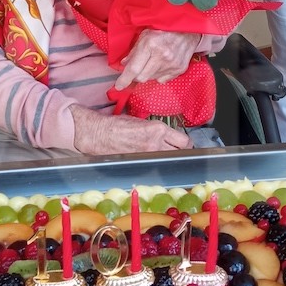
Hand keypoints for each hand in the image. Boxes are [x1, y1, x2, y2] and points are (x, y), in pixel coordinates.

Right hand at [70, 105, 191, 153]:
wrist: (100, 134)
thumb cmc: (118, 125)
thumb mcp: (142, 121)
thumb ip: (156, 130)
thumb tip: (167, 136)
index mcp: (157, 129)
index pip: (183, 141)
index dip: (185, 143)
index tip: (182, 143)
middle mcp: (156, 143)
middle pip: (180, 152)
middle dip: (180, 151)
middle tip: (177, 151)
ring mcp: (148, 155)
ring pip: (169, 159)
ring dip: (169, 157)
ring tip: (165, 155)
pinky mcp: (140, 162)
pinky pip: (155, 164)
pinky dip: (156, 162)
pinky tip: (152, 160)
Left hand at [114, 30, 199, 90]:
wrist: (188, 30)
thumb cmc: (164, 30)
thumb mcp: (145, 35)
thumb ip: (134, 51)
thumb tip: (124, 64)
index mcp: (150, 44)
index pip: (134, 68)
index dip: (124, 79)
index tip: (118, 86)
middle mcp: (162, 56)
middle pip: (142, 77)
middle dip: (136, 76)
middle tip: (137, 68)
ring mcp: (172, 64)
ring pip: (151, 79)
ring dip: (148, 74)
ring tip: (153, 61)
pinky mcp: (179, 69)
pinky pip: (163, 80)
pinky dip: (159, 75)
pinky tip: (162, 64)